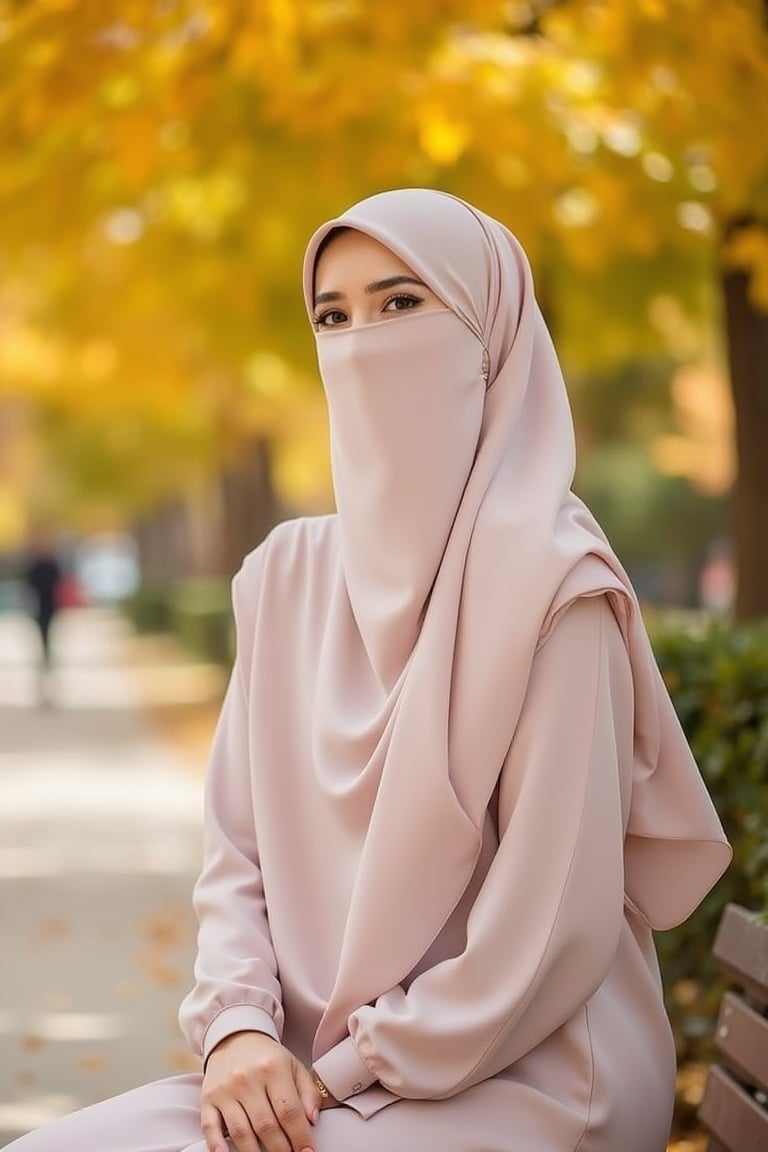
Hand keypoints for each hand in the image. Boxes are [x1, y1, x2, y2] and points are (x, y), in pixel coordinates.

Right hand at [201, 1031, 320, 1151]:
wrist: (235, 1038)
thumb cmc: (268, 1058)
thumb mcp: (294, 1066)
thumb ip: (309, 1092)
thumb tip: (312, 1120)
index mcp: (273, 1069)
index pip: (289, 1111)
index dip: (300, 1137)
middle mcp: (247, 1079)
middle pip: (266, 1126)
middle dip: (281, 1150)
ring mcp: (225, 1090)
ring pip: (241, 1132)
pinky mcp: (208, 1099)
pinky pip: (210, 1127)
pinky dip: (217, 1145)